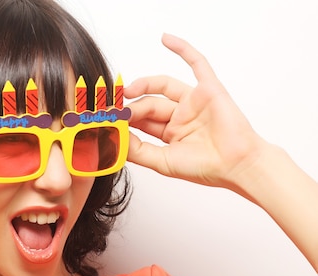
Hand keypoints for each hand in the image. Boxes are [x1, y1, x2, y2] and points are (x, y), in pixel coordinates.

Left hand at [124, 34, 267, 190]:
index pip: (141, 121)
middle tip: (118, 112)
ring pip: (164, 86)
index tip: (107, 119)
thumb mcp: (162, 161)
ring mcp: (194, 102)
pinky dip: (183, 49)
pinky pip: (197, 64)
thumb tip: (114, 136)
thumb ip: (137, 150)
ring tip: (129, 90)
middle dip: (133, 108)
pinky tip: (166, 39)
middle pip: (150, 104)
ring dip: (145, 85)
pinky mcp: (209, 89)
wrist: (236, 166)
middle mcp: (181, 116)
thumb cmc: (204, 168)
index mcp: (170, 134)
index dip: (124, 119)